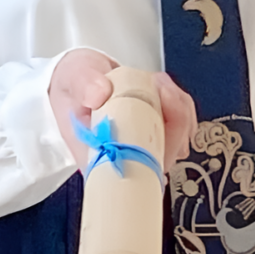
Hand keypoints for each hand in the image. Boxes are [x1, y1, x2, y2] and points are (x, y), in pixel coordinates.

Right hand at [50, 51, 198, 170]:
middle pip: (166, 157)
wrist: (81, 80)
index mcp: (102, 160)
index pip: (136, 173)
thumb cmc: (74, 89)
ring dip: (177, 106)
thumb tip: (99, 94)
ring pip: (179, 140)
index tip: (154, 115)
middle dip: (173, 117)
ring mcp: (144, 150)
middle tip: (157, 86)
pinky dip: (180, 103)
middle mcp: (126, 161)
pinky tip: (162, 88)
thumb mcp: (72, 79)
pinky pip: (182, 127)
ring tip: (154, 82)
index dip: (154, 150)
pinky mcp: (156, 136)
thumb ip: (83, 84)